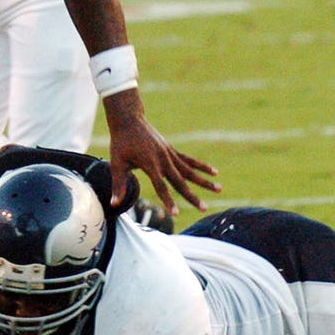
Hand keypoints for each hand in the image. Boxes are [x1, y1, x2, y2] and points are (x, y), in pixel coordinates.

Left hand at [102, 90, 219, 215]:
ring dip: (204, 181)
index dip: (168, 200)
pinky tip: (215, 172)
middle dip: (192, 196)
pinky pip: (189, 160)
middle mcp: (163, 159)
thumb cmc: (121, 143)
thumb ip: (118, 184)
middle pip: (180, 181)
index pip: (161, 186)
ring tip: (220, 189)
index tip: (176, 214)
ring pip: (190, 170)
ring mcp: (170, 154)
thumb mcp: (117, 163)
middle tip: (204, 208)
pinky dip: (201, 166)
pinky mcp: (172, 149)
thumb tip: (114, 204)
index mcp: (150, 164)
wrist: (129, 120)